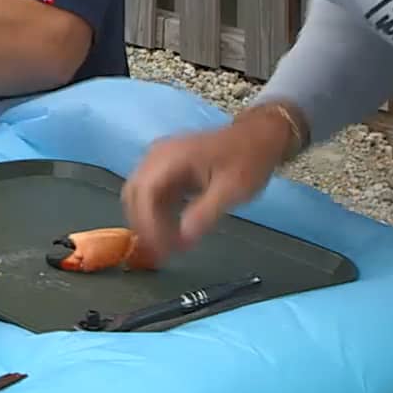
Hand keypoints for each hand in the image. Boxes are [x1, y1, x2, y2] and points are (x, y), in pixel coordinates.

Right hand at [120, 107, 290, 261]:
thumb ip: (204, 215)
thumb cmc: (247, 161)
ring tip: (165, 248)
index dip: (148, 223)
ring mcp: (159, 160)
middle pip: (135, 193)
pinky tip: (170, 232)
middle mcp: (157, 155)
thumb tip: (182, 242)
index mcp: (172, 156)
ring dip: (148, 221)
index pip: (145, 191)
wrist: (257, 137)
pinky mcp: (165, 168)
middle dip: (144, 225)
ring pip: (139, 195)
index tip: (161, 249)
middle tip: (159, 254)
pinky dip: (156, 214)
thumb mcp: (231, 190)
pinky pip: (151, 194)